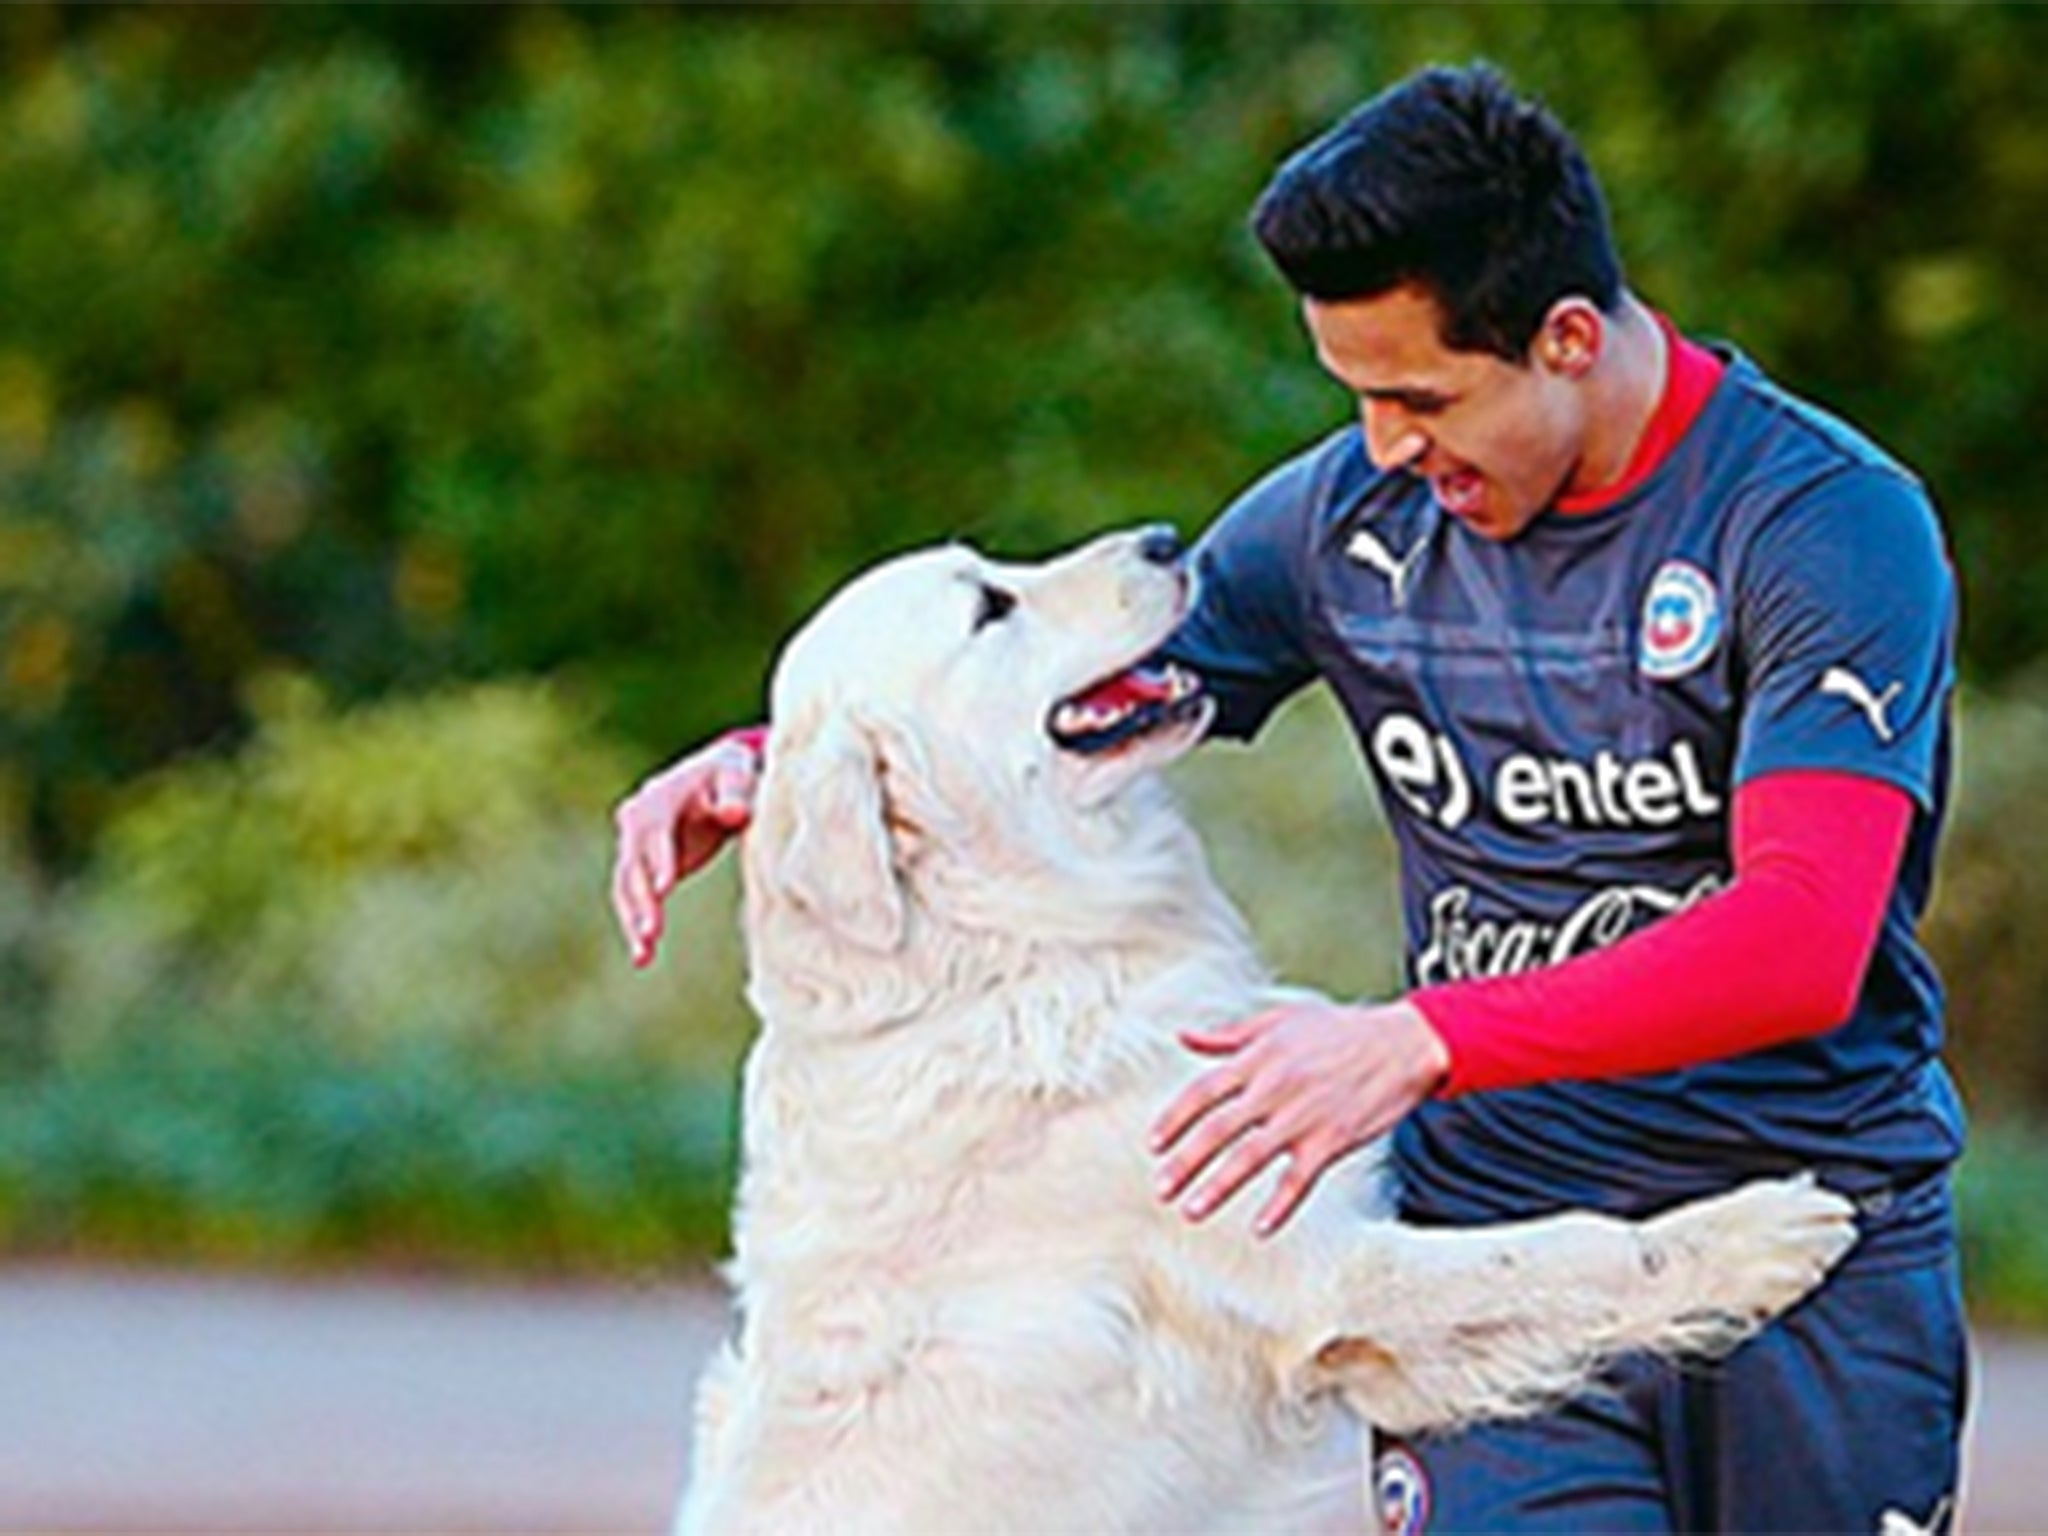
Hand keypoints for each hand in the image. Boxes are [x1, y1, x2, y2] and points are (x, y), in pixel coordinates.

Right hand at [609, 731, 763, 967]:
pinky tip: (644, 956)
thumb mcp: (738, 773)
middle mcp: (637, 819)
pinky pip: (633, 897)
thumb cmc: (732, 774)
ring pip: (626, 885)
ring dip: (633, 919)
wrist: (715, 777)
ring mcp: (635, 844)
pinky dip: (636, 924)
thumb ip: (736, 793)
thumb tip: (733, 814)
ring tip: (645, 952)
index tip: (665, 887)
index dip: (659, 858)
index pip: (655, 829)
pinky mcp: (642, 866)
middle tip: (652, 931)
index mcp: (660, 796)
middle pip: (634, 863)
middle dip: (642, 899)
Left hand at [1150, 998, 1449, 1237]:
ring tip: (1191, 1210)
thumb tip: (1184, 1036)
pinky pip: (1299, 1180)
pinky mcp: (1332, 1140)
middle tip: (1161, 1189)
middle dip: (1185, 1161)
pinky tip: (1259, 1229)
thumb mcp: (1280, 1020)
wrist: (1403, 1044)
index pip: (1202, 1091)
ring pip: (1250, 1158)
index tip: (1153, 1144)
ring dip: (1217, 1188)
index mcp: (1257, 1057)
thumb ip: (1228, 1035)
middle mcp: (1274, 1087)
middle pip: (1217, 1129)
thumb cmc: (1341, 1030)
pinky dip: (1279, 1206)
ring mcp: (1303, 1116)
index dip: (1174, 1119)